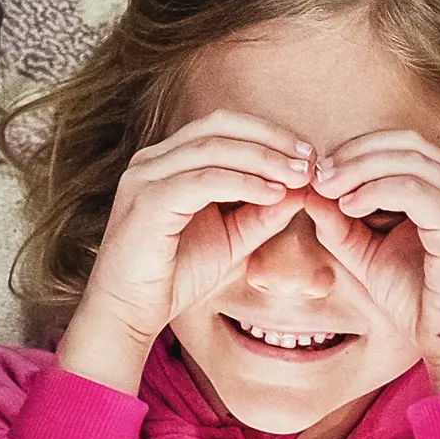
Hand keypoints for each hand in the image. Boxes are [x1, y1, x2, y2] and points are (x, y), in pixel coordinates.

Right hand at [62, 110, 320, 388]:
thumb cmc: (175, 276)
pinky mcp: (147, 201)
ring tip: (299, 176)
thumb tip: (301, 189)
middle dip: (271, 138)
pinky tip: (273, 193)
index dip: (269, 134)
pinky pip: (203, 179)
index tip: (309, 155)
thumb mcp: (231, 240)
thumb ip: (261, 214)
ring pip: (214, 147)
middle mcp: (153, 159)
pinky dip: (243, 183)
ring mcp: (146, 176)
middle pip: (221, 125)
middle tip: (310, 160)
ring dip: (264, 158)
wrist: (129, 313)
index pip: (224, 126)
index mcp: (169, 160)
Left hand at [310, 131, 439, 390]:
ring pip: (410, 160)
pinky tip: (350, 207)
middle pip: (407, 143)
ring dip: (360, 169)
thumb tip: (308, 192)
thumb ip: (343, 225)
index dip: (358, 149)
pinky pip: (415, 190)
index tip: (320, 172)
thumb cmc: (420, 303)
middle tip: (318, 175)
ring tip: (327, 188)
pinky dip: (376, 191)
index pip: (404, 144)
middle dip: (356, 153)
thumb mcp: (370, 256)